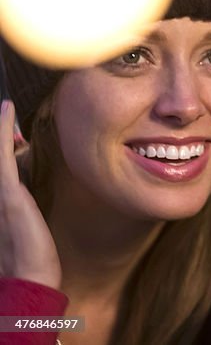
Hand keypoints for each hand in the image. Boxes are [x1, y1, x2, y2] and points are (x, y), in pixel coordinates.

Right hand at [0, 100, 60, 287]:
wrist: (31, 276)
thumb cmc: (34, 253)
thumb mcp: (28, 218)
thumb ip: (22, 197)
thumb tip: (26, 177)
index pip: (0, 162)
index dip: (1, 142)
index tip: (9, 126)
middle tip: (3, 109)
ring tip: (3, 107)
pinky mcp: (7, 191)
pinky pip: (2, 154)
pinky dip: (3, 131)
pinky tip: (6, 110)